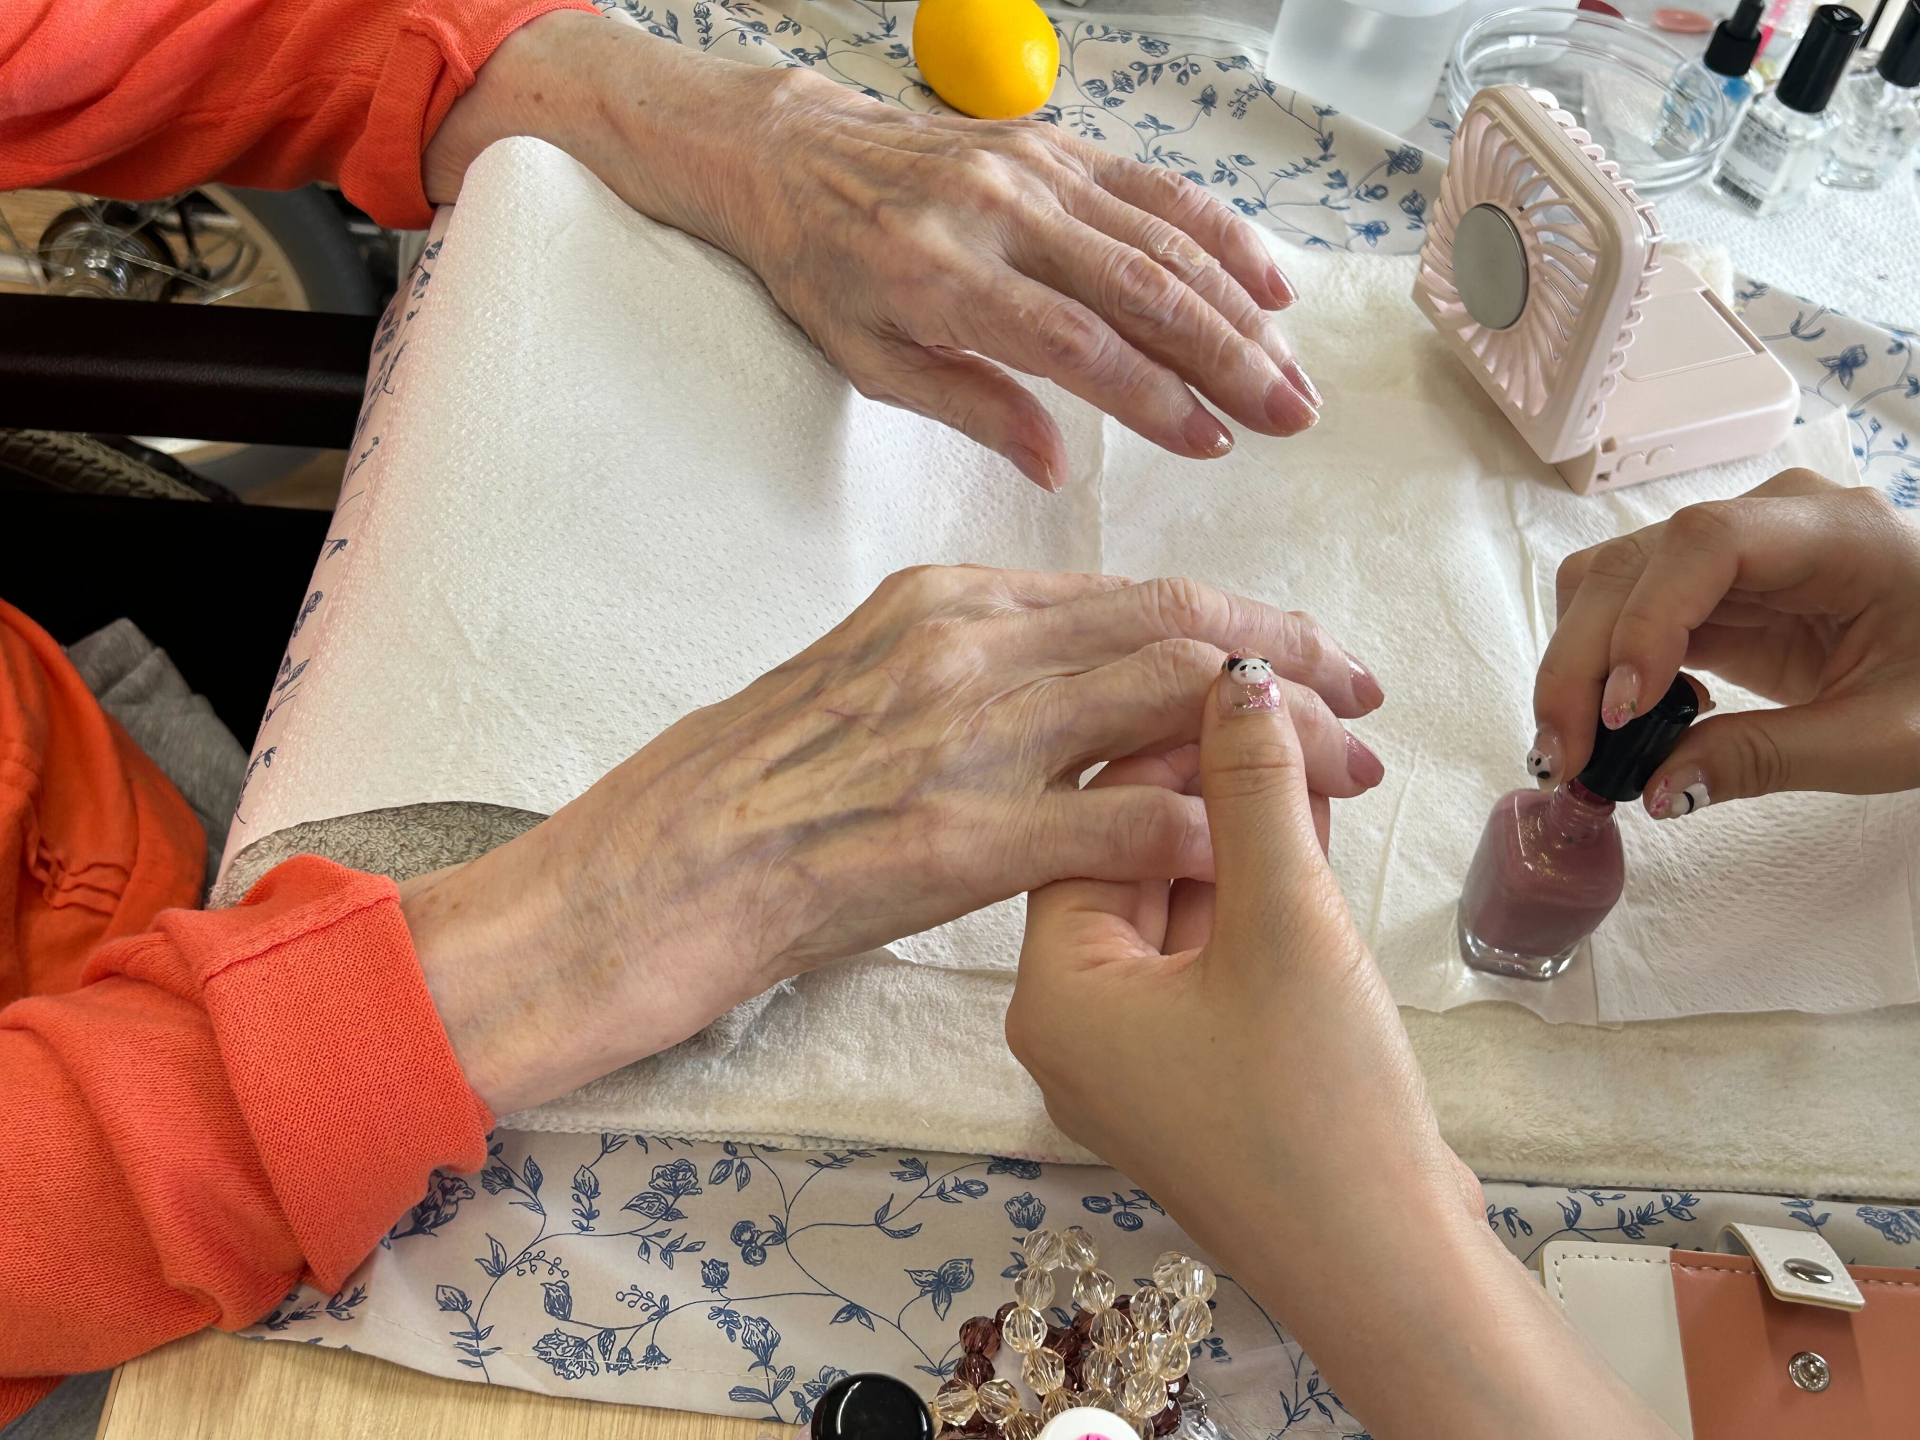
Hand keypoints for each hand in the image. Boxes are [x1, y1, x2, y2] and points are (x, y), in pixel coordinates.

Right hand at [403, 568, 1381, 1114]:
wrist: (637, 879)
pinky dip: (1206, 832)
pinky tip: (1263, 850)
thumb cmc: (734, 794)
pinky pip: (1117, 826)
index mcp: (940, 603)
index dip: (1236, 621)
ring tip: (1354, 764)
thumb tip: (1050, 679)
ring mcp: (959, 737)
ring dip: (1280, 739)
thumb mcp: (852, 686)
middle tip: (1366, 691)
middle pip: (1173, 631)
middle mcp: (961, 645)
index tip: (1299, 650)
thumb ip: (956, 667)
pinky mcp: (950, 840)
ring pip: (1168, 709)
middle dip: (1290, 658)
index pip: (1128, 593)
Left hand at [424, 12, 1318, 490]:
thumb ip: (970, 407)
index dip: (1154, 398)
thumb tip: (1055, 466)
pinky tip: (1268, 282)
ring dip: (1240, 309)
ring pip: (1162, 240)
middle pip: (1142, 292)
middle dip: (1229, 361)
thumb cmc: (823, 269)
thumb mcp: (870, 361)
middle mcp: (1000, 214)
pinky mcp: (1053, 144)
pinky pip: (1151, 187)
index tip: (1212, 445)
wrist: (791, 153)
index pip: (1076, 345)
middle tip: (1291, 417)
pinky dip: (1218, 233)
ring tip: (1293, 372)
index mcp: (946, 278)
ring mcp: (1033, 169)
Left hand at [1011, 663, 1672, 1438]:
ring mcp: (1140, 1046)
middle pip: (1134, 852)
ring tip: (1324, 755)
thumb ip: (1254, 791)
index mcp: (1055, 990)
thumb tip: (1235, 680)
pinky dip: (1262, 887)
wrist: (1392, 1272)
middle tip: (1309, 719)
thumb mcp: (1283, 924)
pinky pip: (1214, 946)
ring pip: (1182, 895)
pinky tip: (1316, 821)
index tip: (1249, 687)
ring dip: (1251, 826)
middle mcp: (1078, 1018)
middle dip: (1222, 781)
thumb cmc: (1318, 1112)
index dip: (1171, 740)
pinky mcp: (1202, 1063)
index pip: (1092, 820)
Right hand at [1531, 470, 1919, 817]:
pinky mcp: (1714, 593)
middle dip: (1582, 661)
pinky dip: (1602, 670)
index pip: (1705, 543)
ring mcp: (1734, 554)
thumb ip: (1770, 759)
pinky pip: (1629, 614)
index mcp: (1835, 533)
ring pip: (1611, 583)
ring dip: (1576, 664)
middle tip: (1564, 758)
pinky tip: (1625, 725)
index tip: (1623, 709)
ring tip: (1577, 749)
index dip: (1647, 619)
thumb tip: (1656, 786)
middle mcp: (1769, 522)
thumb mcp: (1884, 739)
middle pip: (1634, 564)